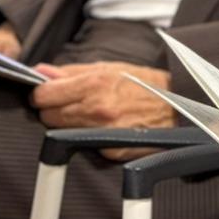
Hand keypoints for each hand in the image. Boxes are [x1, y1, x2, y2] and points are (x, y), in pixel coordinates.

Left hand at [30, 61, 175, 131]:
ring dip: (68, 122)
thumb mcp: (110, 68)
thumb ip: (71, 71)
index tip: (47, 91)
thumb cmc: (145, 84)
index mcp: (95, 84)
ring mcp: (103, 132)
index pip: (43, 94)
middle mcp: (97, 109)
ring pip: (62, 131)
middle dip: (53, 108)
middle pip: (48, 115)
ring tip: (88, 112)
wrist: (178, 107)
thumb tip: (39, 71)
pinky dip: (87, 135)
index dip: (42, 92)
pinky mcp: (110, 150)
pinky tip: (102, 126)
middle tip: (70, 102)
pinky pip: (83, 143)